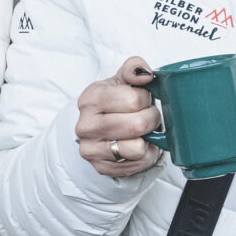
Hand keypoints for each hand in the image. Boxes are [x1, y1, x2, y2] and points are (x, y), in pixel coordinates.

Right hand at [76, 56, 162, 178]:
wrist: (102, 127)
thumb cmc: (117, 101)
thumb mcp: (123, 79)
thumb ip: (135, 68)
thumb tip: (146, 75)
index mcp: (90, 99)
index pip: (134, 99)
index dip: (146, 100)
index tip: (142, 100)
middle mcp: (85, 126)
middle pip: (137, 124)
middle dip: (151, 119)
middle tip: (148, 117)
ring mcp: (91, 150)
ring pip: (136, 148)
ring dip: (148, 139)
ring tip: (142, 132)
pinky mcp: (101, 168)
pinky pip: (136, 164)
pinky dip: (144, 155)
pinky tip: (138, 145)